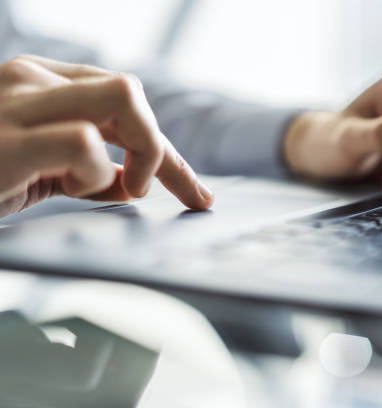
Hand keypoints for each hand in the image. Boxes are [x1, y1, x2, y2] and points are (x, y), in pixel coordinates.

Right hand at [0, 55, 213, 218]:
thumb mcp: (40, 169)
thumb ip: (87, 168)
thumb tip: (133, 182)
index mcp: (43, 83)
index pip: (128, 103)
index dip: (169, 153)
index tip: (197, 193)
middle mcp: (32, 79)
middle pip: (133, 92)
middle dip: (163, 151)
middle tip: (153, 191)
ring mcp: (17, 102)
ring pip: (124, 99)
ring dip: (143, 154)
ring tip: (118, 188)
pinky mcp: (5, 139)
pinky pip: (83, 142)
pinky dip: (98, 174)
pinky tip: (77, 188)